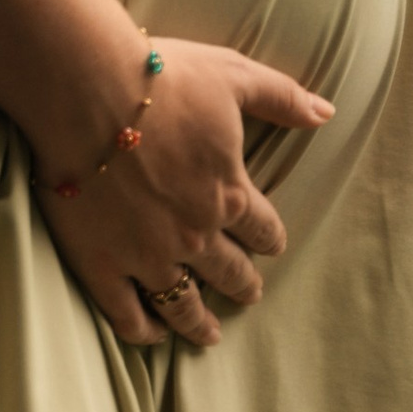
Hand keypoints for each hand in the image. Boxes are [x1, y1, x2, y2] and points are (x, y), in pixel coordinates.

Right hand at [32, 37, 333, 352]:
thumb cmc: (161, 79)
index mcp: (229, 193)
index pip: (263, 229)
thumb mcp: (233, 76)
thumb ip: (281, 98)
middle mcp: (195, 234)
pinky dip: (143, 329)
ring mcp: (147, 254)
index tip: (270, 246)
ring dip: (199, 322)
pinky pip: (127, 313)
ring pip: (182, 303)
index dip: (269, 239)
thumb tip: (325, 112)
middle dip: (242, 285)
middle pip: (229, 272)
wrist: (87, 91)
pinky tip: (152, 334)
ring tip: (206, 335)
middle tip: (247, 294)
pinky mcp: (101, 263)